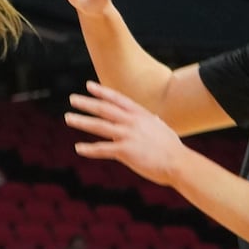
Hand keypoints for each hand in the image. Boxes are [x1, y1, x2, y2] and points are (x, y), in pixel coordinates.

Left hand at [66, 81, 184, 186]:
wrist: (180, 163)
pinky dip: (89, 149)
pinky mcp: (125, 151)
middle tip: (72, 99)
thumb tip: (152, 117)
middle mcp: (132, 122)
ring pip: (99, 125)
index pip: (118, 99)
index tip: (89, 85)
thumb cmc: (172, 148)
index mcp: (141, 115)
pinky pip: (102, 148)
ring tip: (68, 118)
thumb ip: (152, 121)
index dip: (102, 92)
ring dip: (81, 121)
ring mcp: (128, 135)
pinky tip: (78, 148)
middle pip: (104, 109)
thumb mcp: (161, 128)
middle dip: (87, 103)